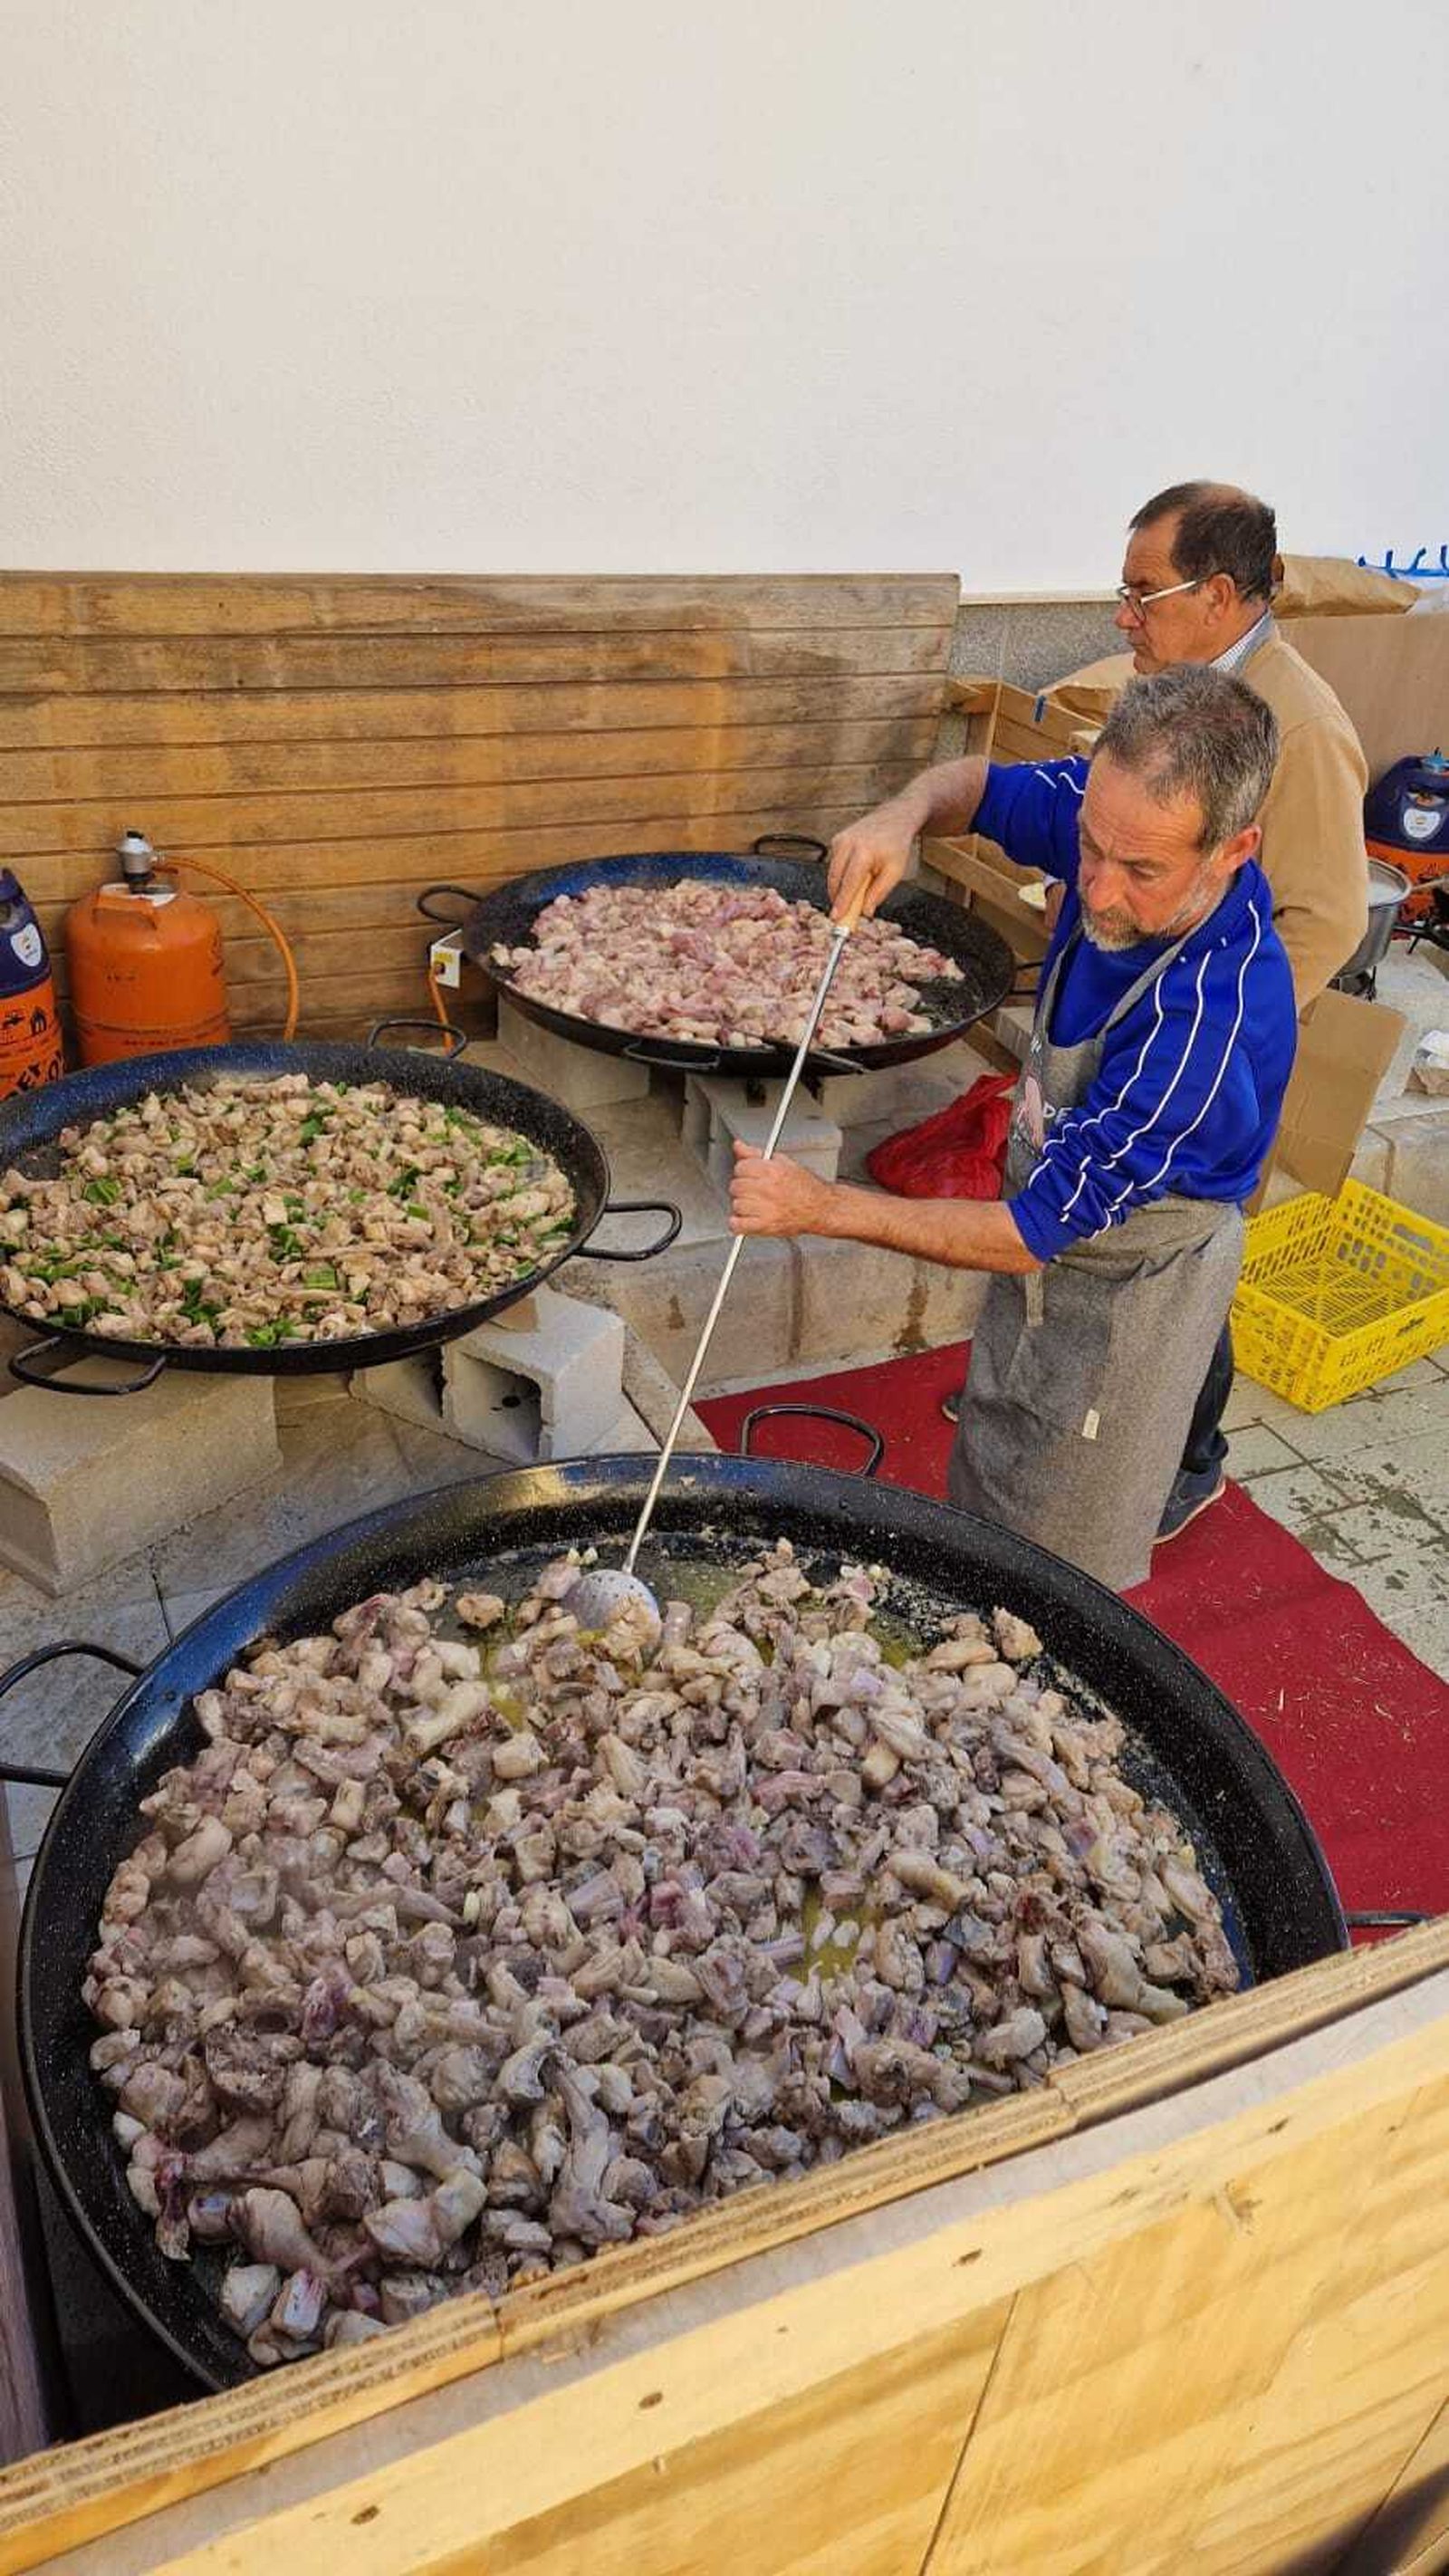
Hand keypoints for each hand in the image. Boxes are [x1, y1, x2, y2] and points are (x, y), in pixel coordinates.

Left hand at [729, 1142, 834, 1238]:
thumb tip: (739, 1146)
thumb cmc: (805, 1187)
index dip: (745, 1172)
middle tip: (755, 1191)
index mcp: (771, 1171)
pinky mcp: (765, 1226)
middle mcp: (768, 1188)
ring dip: (743, 1206)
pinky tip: (748, 1218)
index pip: (740, 1167)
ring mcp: (766, 1208)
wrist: (821, 1208)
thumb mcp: (783, 1162)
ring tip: (757, 1205)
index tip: (750, 1176)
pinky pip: (738, 1225)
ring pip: (736, 1204)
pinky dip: (739, 1223)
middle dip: (743, 1188)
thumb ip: (756, 1154)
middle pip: (736, 1186)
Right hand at [826, 802, 916, 921]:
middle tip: (845, 914)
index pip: (849, 883)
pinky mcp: (836, 840)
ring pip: (832, 874)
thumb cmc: (896, 844)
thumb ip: (879, 893)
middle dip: (838, 898)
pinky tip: (855, 876)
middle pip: (836, 880)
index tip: (836, 917)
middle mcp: (848, 844)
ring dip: (840, 888)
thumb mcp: (895, 872)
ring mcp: (840, 840)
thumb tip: (865, 911)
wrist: (894, 819)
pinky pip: (834, 865)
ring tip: (855, 893)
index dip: (841, 902)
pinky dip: (841, 876)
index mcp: (864, 852)